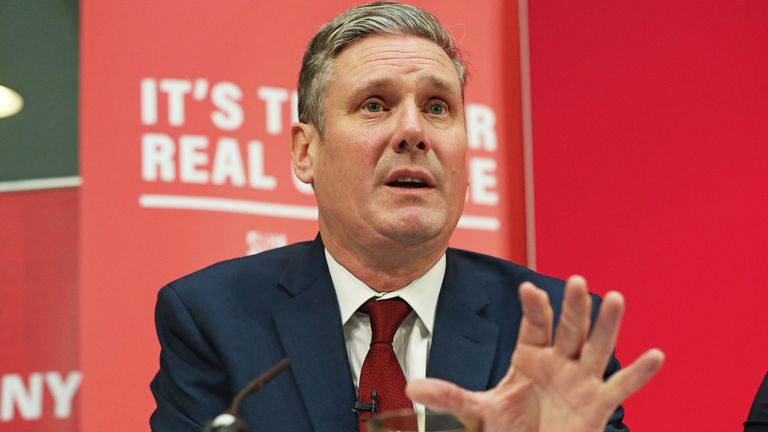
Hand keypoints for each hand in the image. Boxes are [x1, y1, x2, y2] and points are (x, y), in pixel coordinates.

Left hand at [407, 276, 664, 431]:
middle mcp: (559, 361)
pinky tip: (656, 355)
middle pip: (568, 329)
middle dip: (572, 307)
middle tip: (577, 281)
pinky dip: (640, 373)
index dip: (533, 307)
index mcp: (530, 355)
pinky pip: (622, 387)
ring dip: (607, 326)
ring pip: (596, 347)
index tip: (527, 289)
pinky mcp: (598, 404)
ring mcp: (581, 380)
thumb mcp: (477, 410)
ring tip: (617, 299)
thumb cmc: (509, 426)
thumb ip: (449, 395)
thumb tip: (412, 386)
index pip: (534, 324)